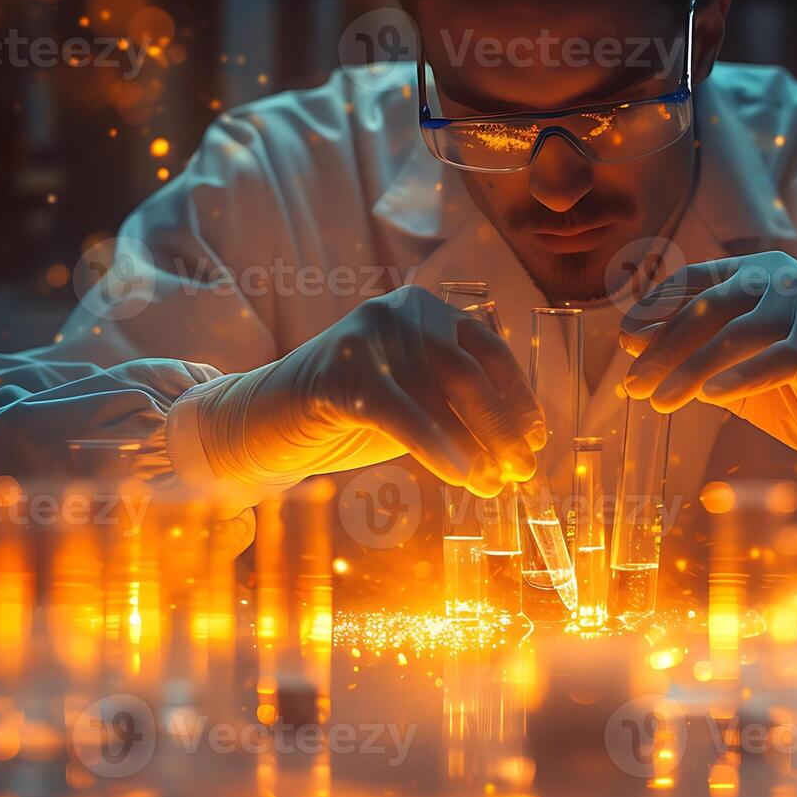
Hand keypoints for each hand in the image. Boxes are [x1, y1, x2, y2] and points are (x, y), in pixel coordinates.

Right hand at [197, 287, 544, 496]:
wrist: (260, 424)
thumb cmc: (347, 417)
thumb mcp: (415, 403)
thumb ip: (457, 408)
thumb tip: (518, 447)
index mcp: (426, 310)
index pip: (490, 351)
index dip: (519, 398)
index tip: (536, 441)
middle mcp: (400, 311)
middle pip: (471, 374)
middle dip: (503, 428)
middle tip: (521, 473)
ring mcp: (367, 335)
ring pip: (442, 394)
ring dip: (476, 447)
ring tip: (492, 485)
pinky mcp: (339, 372)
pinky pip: (401, 412)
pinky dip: (437, 445)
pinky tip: (460, 475)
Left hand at [619, 252, 796, 497]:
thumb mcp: (736, 374)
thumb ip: (694, 354)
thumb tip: (633, 342)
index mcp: (762, 274)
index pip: (696, 280)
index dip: (655, 307)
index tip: (625, 339)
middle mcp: (787, 279)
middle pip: (709, 306)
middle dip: (663, 347)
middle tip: (632, 385)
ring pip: (735, 334)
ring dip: (689, 371)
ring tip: (657, 402)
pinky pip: (776, 360)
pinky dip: (741, 378)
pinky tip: (711, 398)